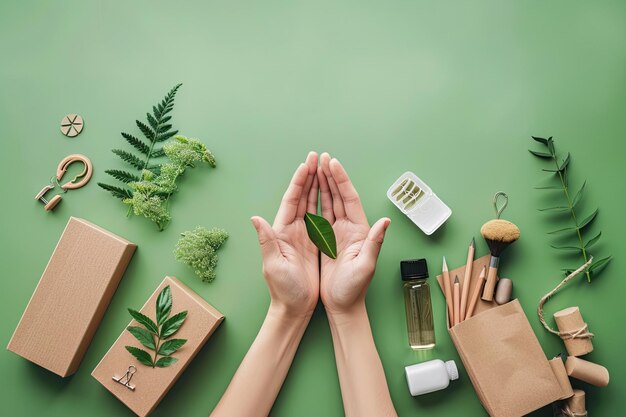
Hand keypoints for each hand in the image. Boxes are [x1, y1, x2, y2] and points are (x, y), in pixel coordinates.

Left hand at [251, 152, 319, 316]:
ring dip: (317, 186)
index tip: (306, 164)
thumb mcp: (273, 265)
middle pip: (302, 197)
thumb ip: (266, 241)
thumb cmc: (283, 290)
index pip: (291, 200)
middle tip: (317, 157)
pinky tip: (329, 193)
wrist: (294, 308)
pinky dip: (324, 203)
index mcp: (282, 232)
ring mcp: (303, 236)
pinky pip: (320, 218)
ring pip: (311, 204)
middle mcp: (292, 230)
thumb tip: (255, 218)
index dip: (299, 182)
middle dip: (309, 176)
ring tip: (324, 168)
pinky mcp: (314, 244)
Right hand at [317, 153, 389, 314]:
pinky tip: (309, 190)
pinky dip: (315, 200)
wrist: (342, 306)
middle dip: (330, 176)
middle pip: (338, 196)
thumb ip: (374, 243)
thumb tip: (385, 221)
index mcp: (359, 231)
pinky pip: (320, 215)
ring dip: (322, 184)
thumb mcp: (366, 266)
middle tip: (321, 157)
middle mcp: (349, 228)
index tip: (332, 163)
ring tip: (315, 167)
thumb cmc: (354, 289)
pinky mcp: (326, 240)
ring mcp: (337, 233)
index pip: (349, 198)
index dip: (341, 180)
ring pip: (329, 202)